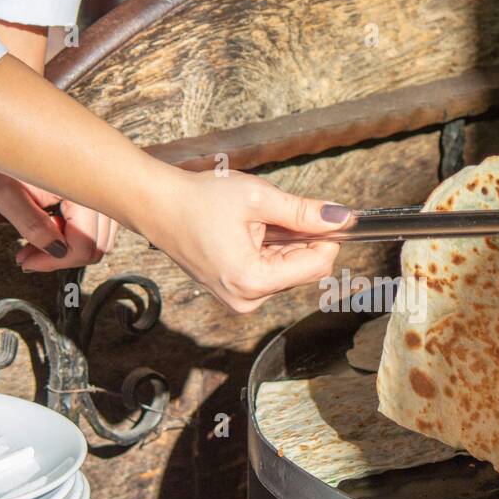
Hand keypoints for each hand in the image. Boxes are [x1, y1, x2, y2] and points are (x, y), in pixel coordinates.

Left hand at [0, 169, 118, 271]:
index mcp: (81, 185)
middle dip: (62, 257)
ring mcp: (102, 187)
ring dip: (70, 248)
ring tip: (36, 241)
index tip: (27, 262)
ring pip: (102, 238)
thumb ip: (32, 225)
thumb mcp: (5, 194)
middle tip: (27, 254)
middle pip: (98, 245)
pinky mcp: (98, 189)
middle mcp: (99, 185)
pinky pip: (100, 225)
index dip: (55, 261)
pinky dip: (78, 234)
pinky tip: (52, 227)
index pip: (85, 244)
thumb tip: (56, 251)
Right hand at [144, 169, 347, 312]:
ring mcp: (240, 299)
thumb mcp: (258, 198)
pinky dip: (269, 250)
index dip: (328, 238)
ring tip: (254, 222)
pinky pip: (269, 272)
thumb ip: (303, 212)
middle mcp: (248, 299)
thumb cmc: (198, 200)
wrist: (157, 206)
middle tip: (275, 212)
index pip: (317, 266)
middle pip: (304, 270)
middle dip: (302, 240)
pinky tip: (248, 232)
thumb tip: (341, 217)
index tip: (324, 215)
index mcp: (253, 280)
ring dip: (284, 244)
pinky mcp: (235, 292)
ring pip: (288, 270)